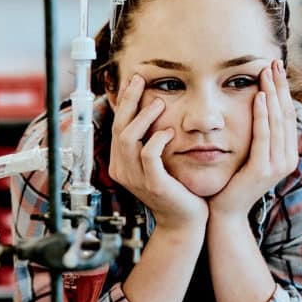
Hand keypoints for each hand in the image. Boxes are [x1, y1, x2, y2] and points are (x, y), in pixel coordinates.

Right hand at [109, 74, 207, 229]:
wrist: (185, 221)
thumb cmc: (176, 190)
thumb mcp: (158, 162)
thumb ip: (150, 141)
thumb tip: (152, 110)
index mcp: (121, 163)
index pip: (117, 126)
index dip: (124, 102)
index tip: (132, 81)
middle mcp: (122, 170)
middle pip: (118, 127)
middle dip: (129, 101)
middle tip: (139, 80)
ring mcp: (135, 178)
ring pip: (128, 138)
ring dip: (143, 117)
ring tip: (159, 102)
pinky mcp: (152, 183)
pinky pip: (148, 154)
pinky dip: (158, 139)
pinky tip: (170, 131)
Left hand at [208, 60, 297, 218]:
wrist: (222, 213)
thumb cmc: (228, 182)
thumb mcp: (244, 154)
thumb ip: (251, 136)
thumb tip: (250, 109)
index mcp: (284, 154)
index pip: (285, 115)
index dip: (281, 91)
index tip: (273, 68)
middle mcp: (286, 158)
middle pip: (285, 114)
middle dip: (279, 87)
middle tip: (273, 62)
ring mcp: (277, 165)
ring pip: (277, 121)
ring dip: (272, 94)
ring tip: (267, 73)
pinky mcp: (264, 169)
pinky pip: (264, 136)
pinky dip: (262, 116)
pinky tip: (259, 97)